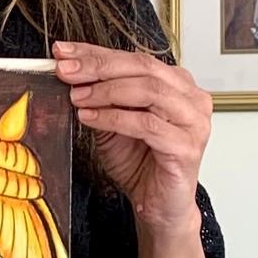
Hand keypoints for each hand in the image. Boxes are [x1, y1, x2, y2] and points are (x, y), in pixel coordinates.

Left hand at [54, 40, 211, 232]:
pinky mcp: (187, 147)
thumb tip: (69, 71)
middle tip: (67, 70)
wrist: (158, 206)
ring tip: (77, 97)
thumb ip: (98, 96)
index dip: (96, 52)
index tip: (64, 51)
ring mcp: (193, 122)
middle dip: (99, 66)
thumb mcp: (112, 121)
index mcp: (177, 84)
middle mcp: (191, 97)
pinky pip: (147, 124)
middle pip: (143, 67)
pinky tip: (90, 118)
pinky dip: (114, 118)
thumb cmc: (140, 163)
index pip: (134, 57)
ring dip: (106, 91)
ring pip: (149, 91)